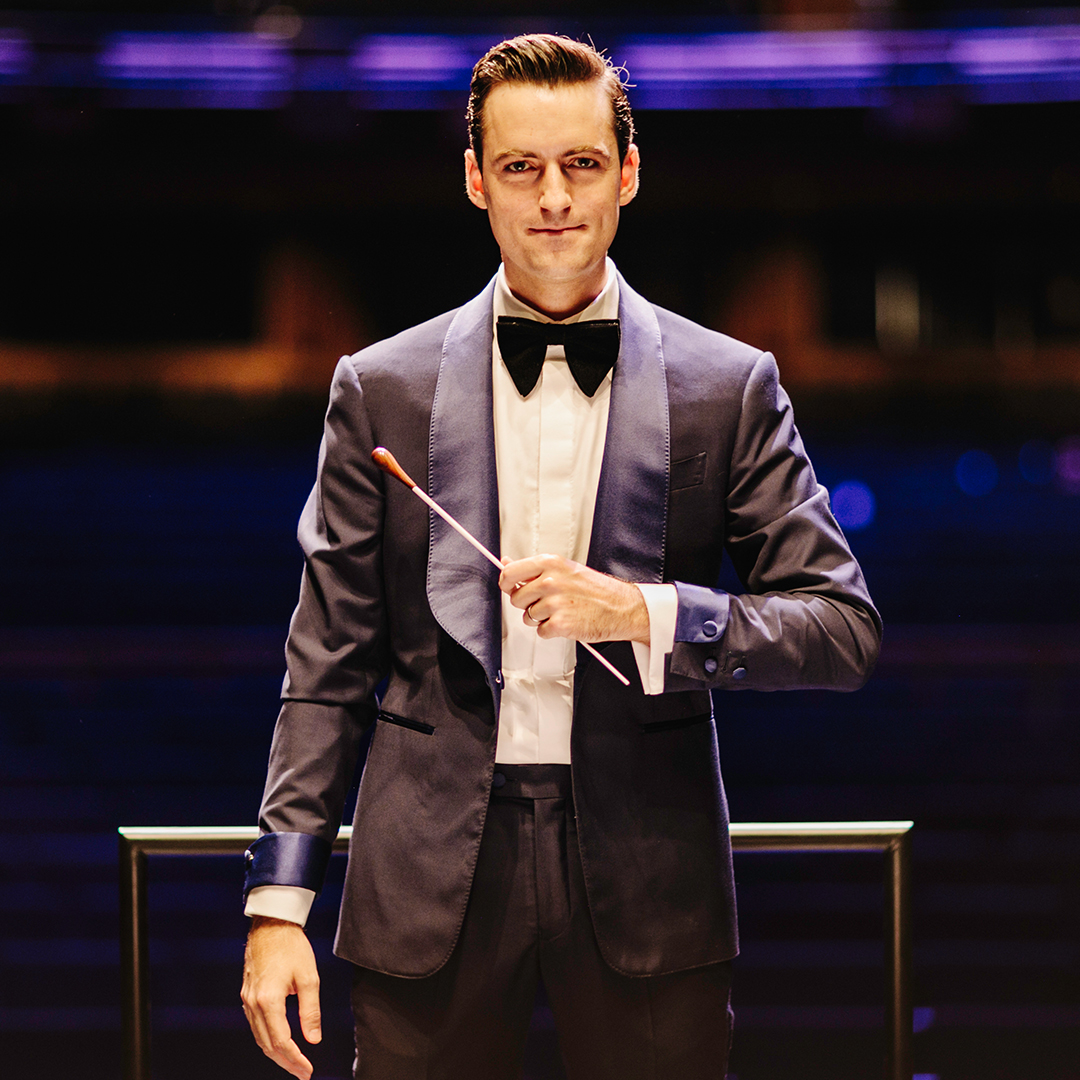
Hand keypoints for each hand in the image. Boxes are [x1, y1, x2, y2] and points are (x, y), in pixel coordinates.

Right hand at [241, 916, 321, 1078]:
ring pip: (259, 1037)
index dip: (295, 1060)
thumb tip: (314, 1039)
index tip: (308, 1071)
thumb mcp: (309, 977)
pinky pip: (255, 1025)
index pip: (281, 1041)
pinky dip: (267, 1039)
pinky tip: (280, 1043)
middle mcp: (253, 1003)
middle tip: (303, 1073)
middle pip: (267, 1044)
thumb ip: (310, 1011)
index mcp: (269, 1000)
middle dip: (286, 1062)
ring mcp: (247, 999)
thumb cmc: (292, 946)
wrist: (271, 923)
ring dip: (276, 1053)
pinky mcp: (247, 995)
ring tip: (294, 1063)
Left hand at [499, 554, 649, 643]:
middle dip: (527, 604)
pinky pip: (541, 632)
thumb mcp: (564, 569)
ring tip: (561, 611)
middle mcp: (550, 581)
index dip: (507, 583)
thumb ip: (534, 569)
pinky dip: (552, 631)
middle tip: (547, 602)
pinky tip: (567, 621)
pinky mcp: (560, 624)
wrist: (622, 607)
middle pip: (516, 598)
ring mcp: (555, 603)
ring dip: (540, 619)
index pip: (510, 573)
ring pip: (527, 617)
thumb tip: (507, 562)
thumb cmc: (596, 589)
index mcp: (550, 563)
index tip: (510, 587)